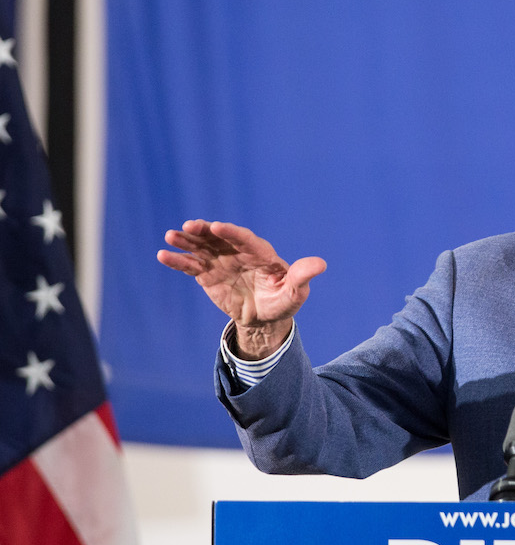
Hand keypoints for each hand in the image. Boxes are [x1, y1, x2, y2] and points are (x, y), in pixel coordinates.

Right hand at [157, 220, 325, 357]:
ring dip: (186, 241)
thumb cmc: (283, 300)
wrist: (264, 317)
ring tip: (171, 236)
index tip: (218, 227)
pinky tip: (163, 255)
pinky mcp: (207, 274)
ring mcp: (221, 261)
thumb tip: (320, 265)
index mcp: (260, 253)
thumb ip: (302, 276)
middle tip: (189, 226)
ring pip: (202, 247)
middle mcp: (238, 252)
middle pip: (219, 238)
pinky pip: (191, 265)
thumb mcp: (295, 292)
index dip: (232, 233)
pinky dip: (178, 261)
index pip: (245, 239)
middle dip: (205, 231)